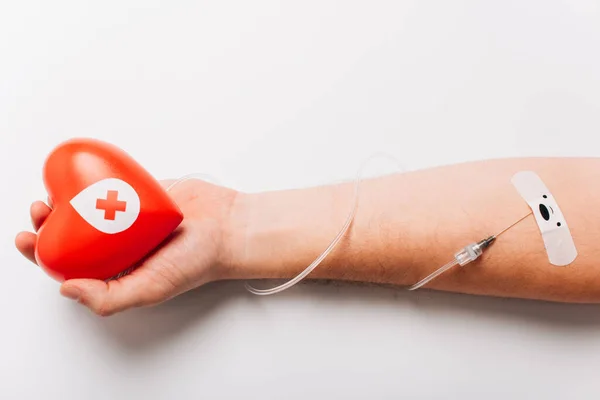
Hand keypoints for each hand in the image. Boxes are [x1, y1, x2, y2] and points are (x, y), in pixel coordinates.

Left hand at [15, 179, 238, 315]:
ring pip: (89, 208)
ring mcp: (130, 218)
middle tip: (40, 211)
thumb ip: (109, 298)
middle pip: (74, 235)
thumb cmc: (197, 262)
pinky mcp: (142, 194)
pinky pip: (113, 186)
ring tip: (53, 192)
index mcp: (118, 271)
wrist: (227, 227)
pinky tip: (80, 176)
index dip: (42, 254)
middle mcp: (121, 246)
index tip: (27, 239)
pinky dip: (93, 180)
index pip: (70, 266)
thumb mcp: (151, 288)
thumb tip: (66, 288)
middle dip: (49, 224)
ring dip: (66, 200)